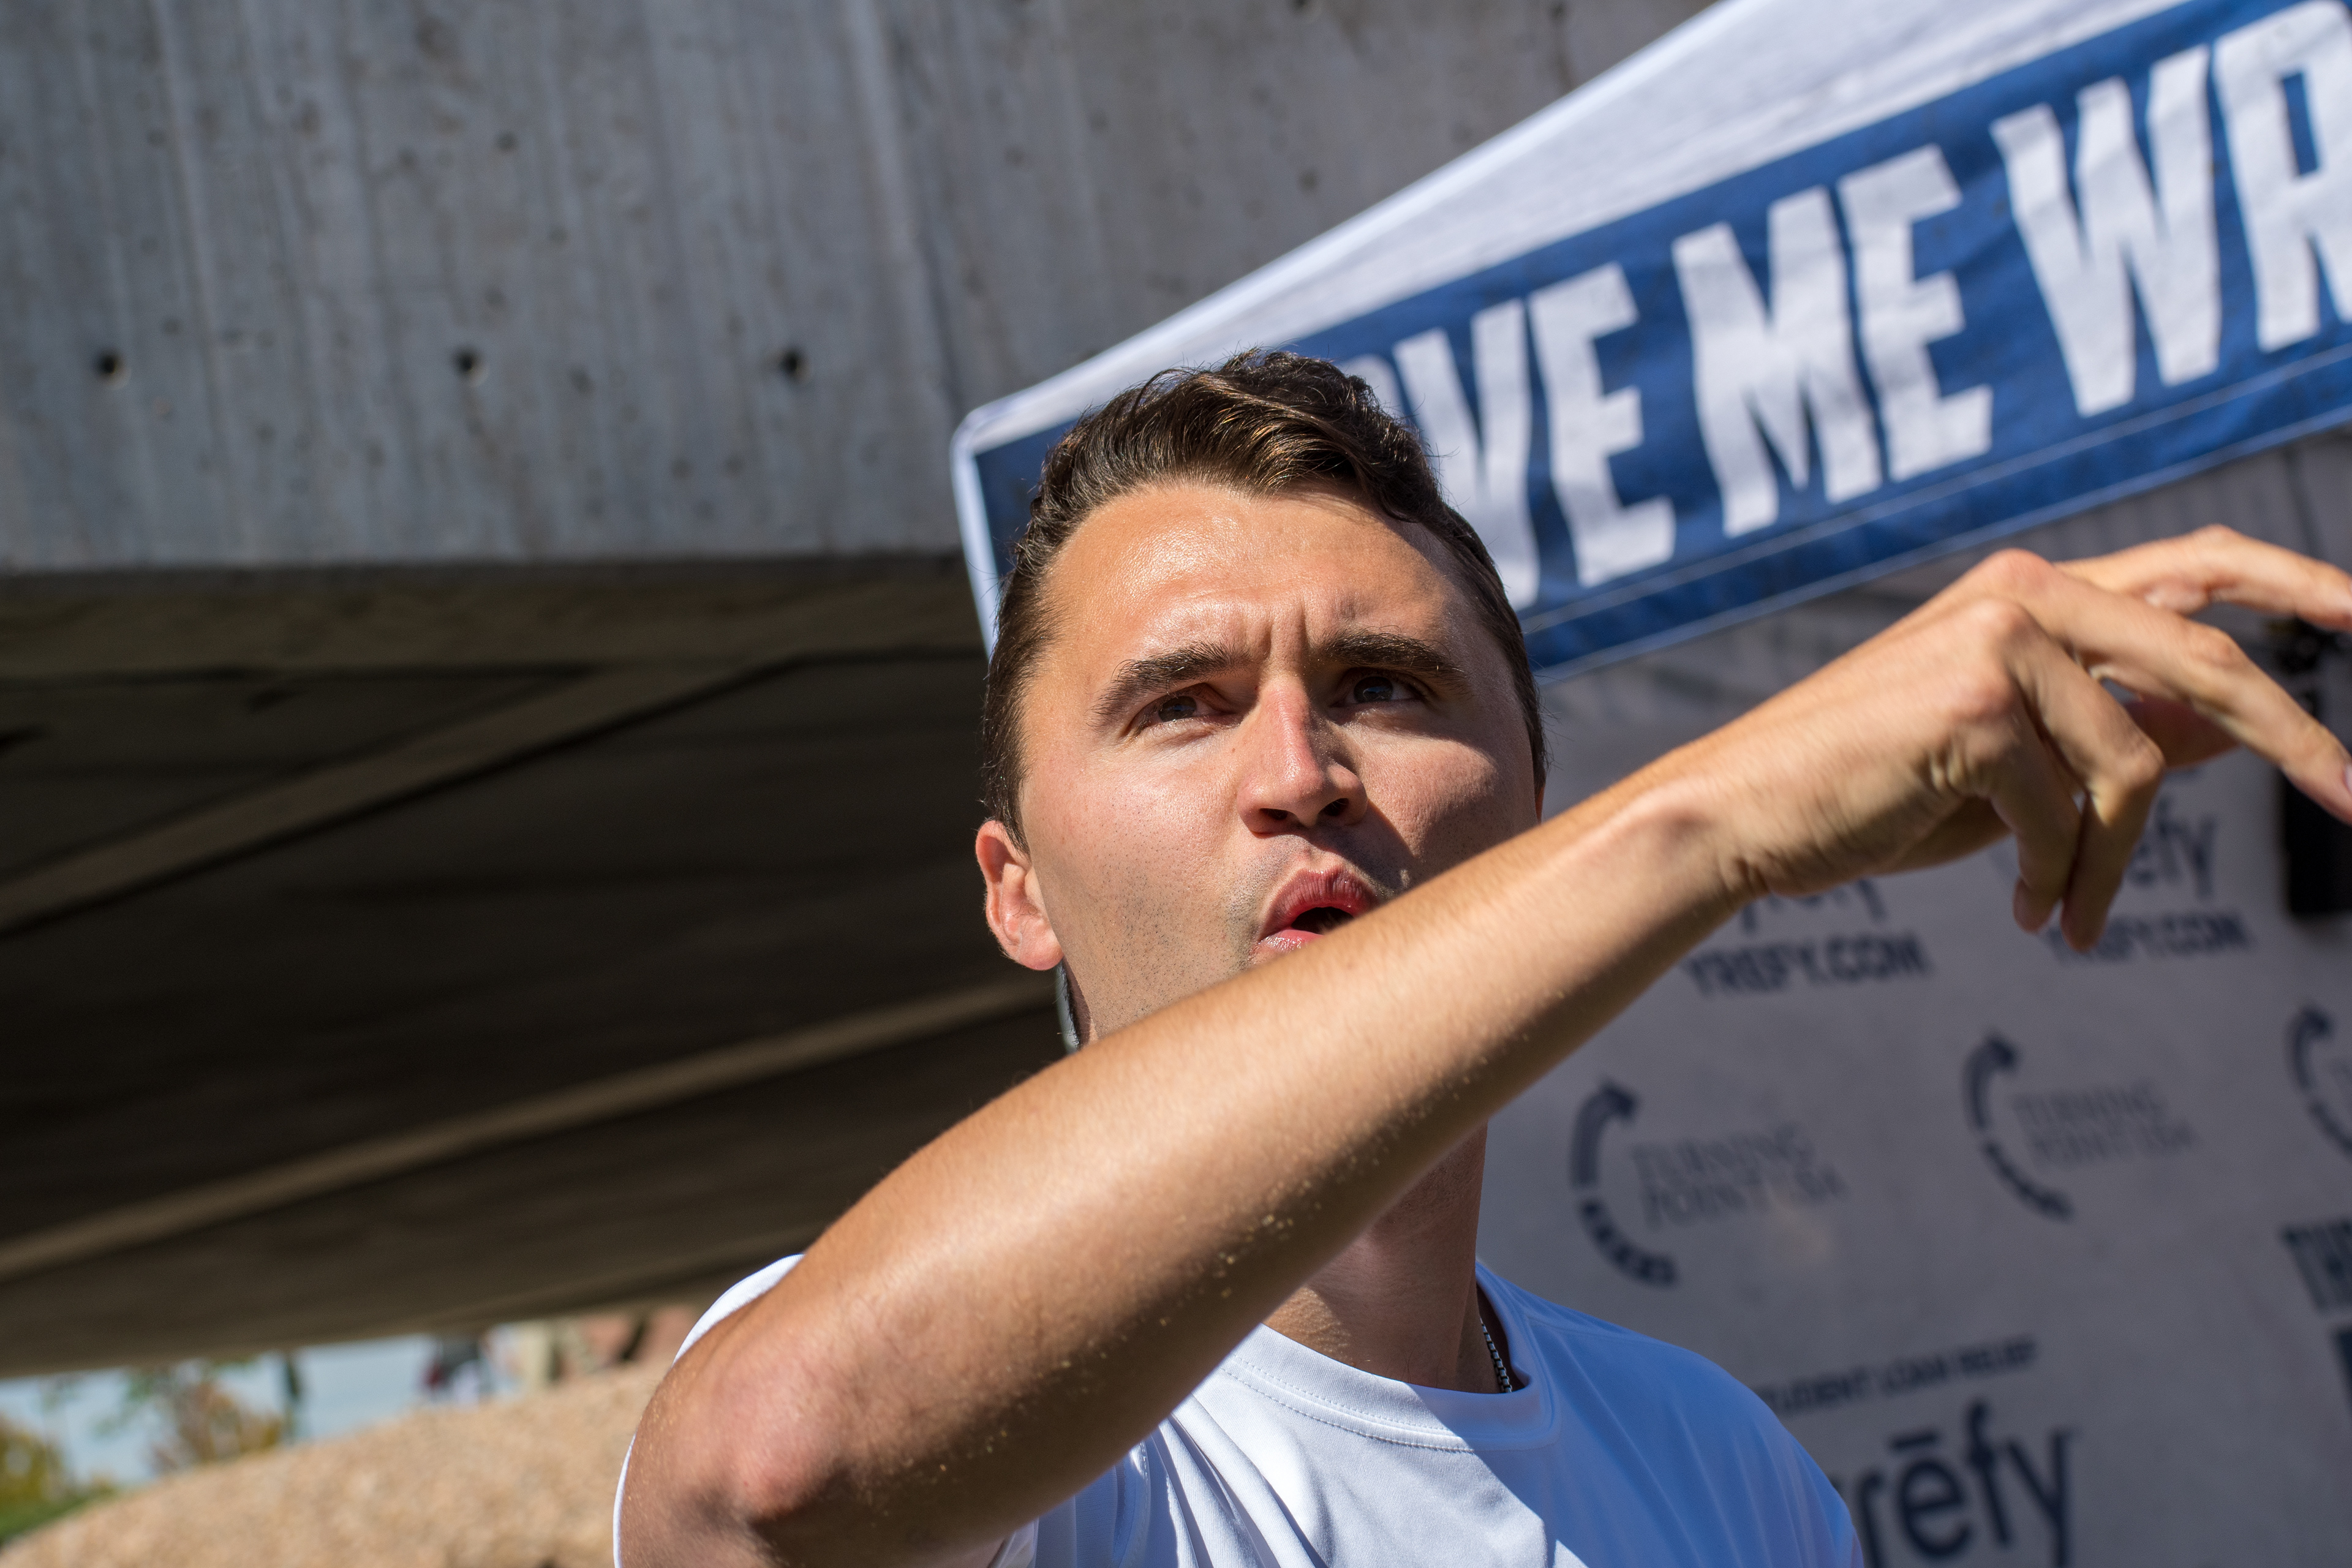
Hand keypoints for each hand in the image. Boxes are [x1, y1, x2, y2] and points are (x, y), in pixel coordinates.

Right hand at [1680, 527, 2351, 949]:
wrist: (1740, 816)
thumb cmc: (1869, 791)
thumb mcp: (2016, 760)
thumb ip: (2116, 728)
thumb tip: (2236, 725)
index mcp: (2034, 588)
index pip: (2200, 565)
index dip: (2302, 583)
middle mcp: (2025, 590)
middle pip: (2209, 659)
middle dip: (2300, 736)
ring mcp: (1999, 637)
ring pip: (2134, 766)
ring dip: (2111, 864)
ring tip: (2061, 914)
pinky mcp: (1976, 703)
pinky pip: (2068, 813)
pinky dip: (2055, 879)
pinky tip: (2019, 910)